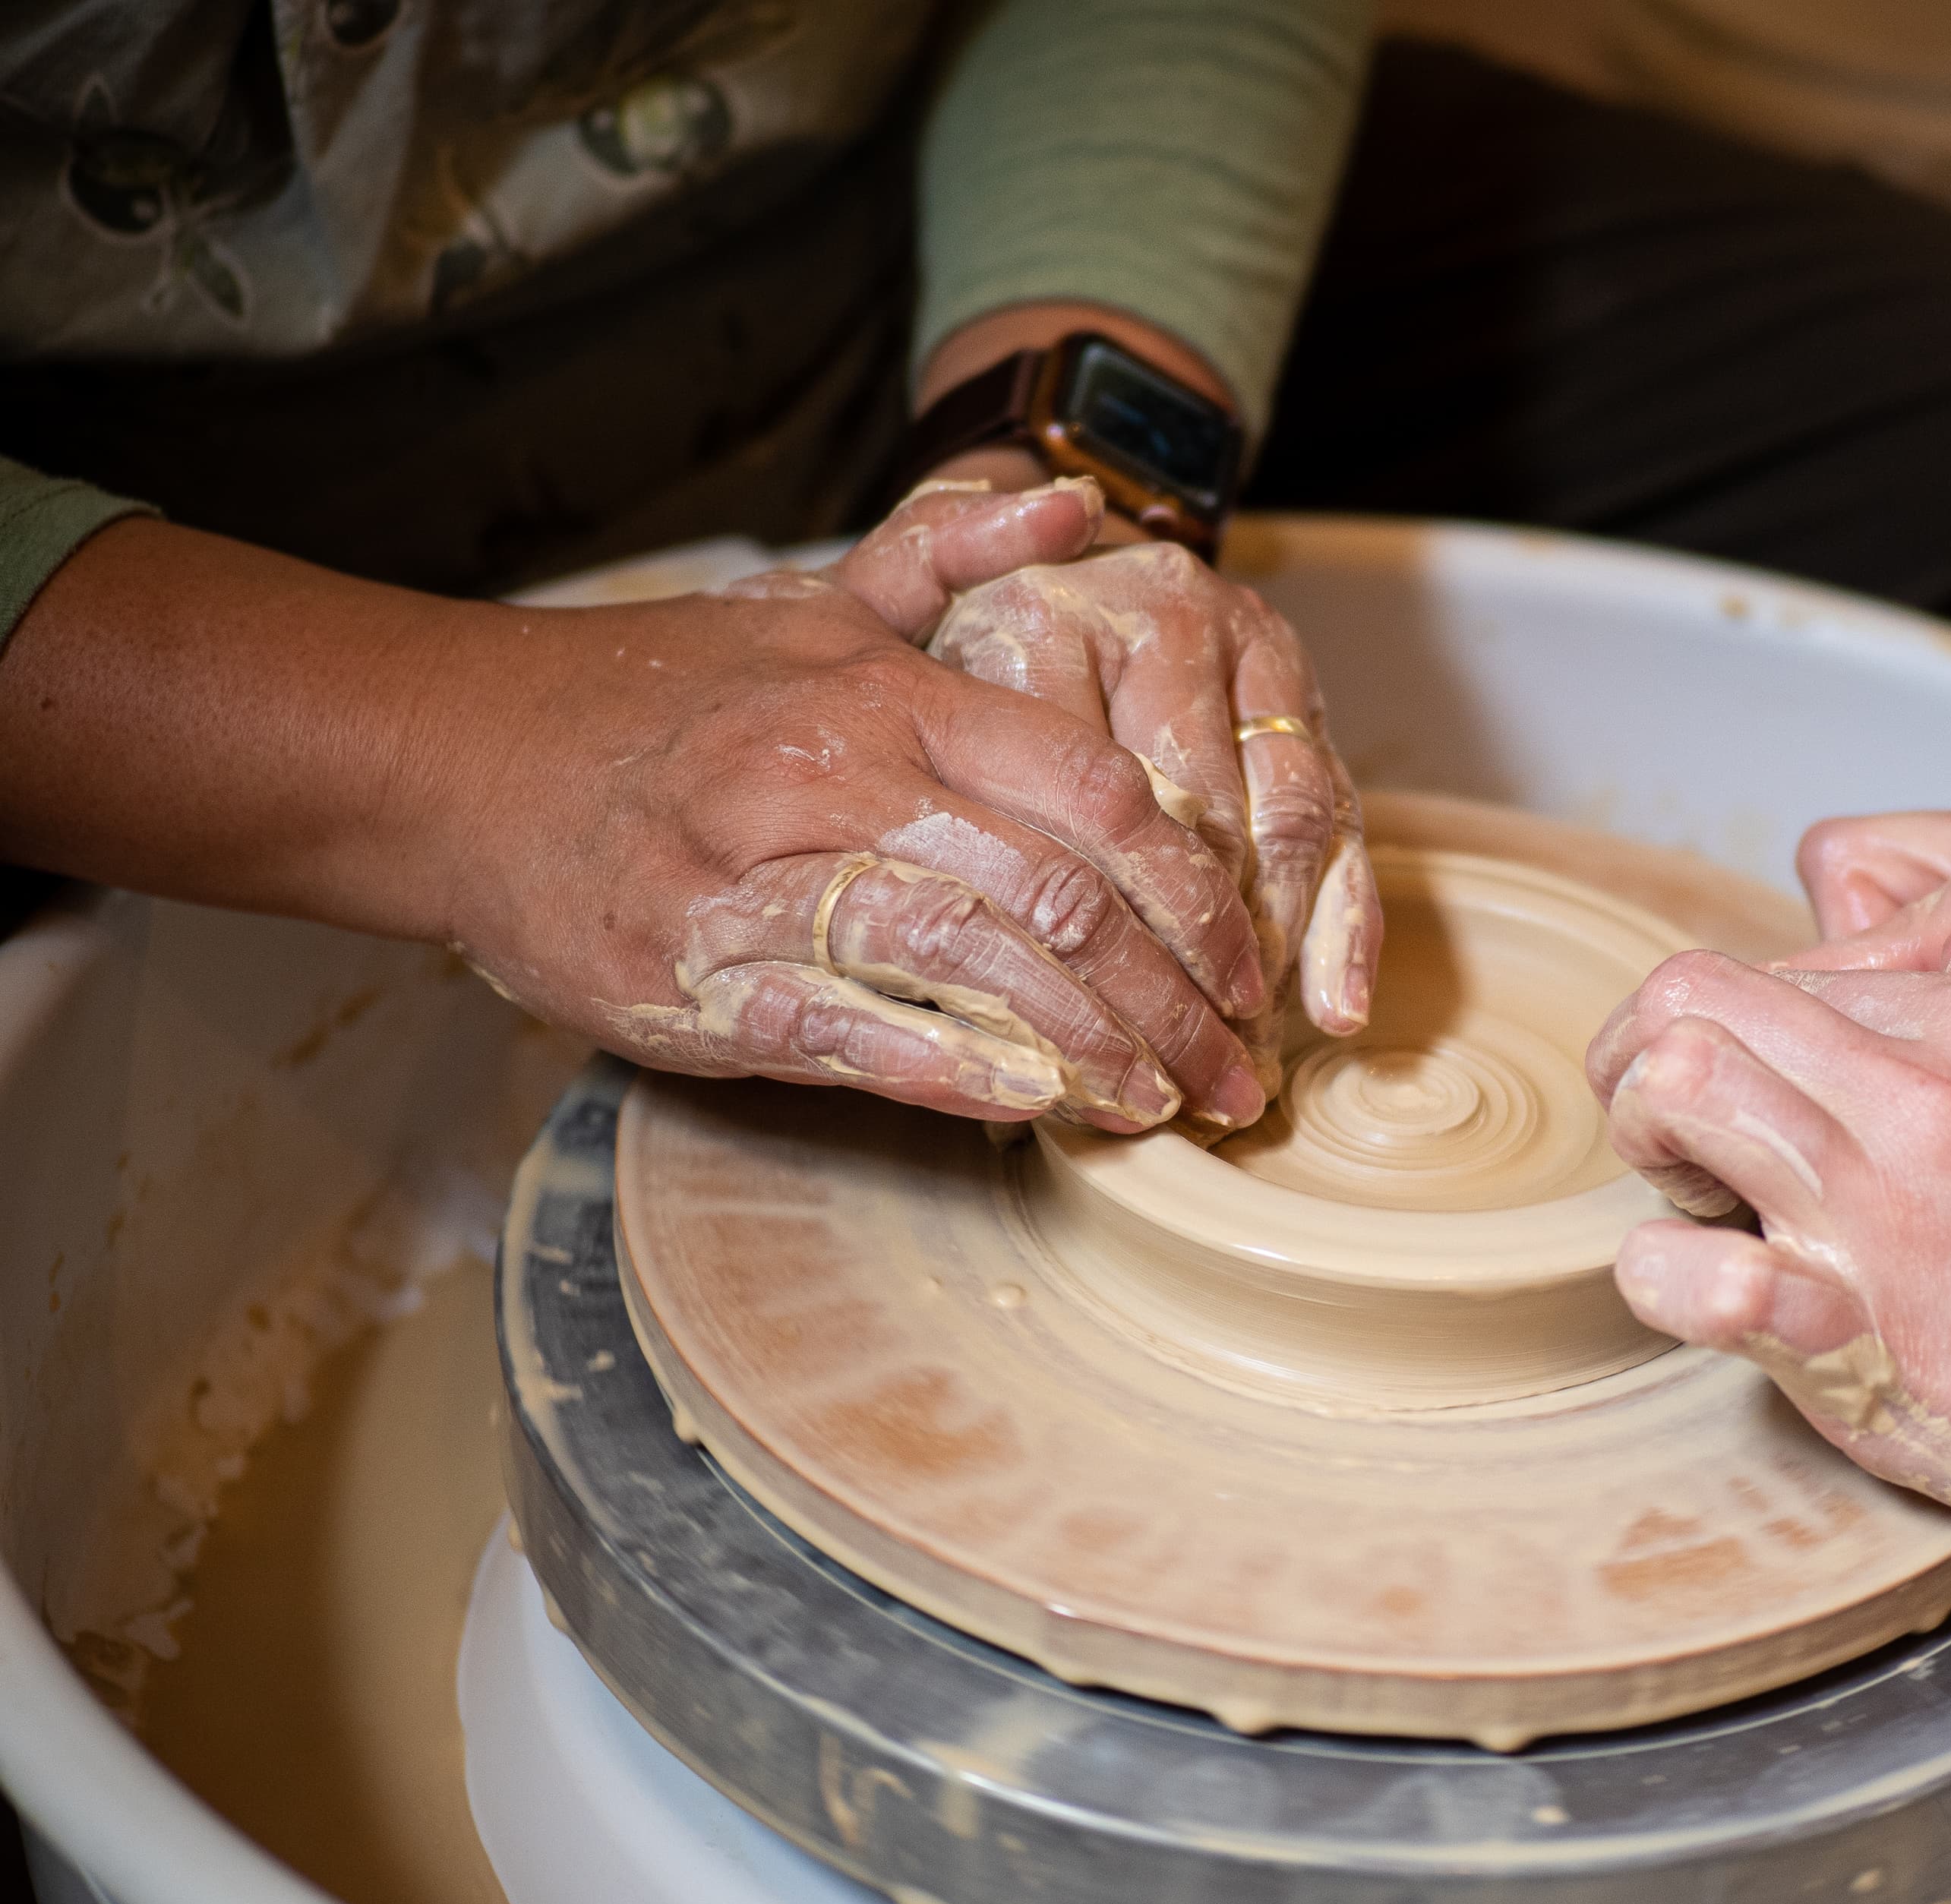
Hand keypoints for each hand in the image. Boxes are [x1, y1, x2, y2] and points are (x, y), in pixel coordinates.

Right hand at [451, 481, 1272, 1128]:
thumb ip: (946, 558)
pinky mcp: (689, 973)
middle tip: (1235, 1073)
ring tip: (1162, 1105)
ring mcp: (757, 877)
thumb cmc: (661, 693)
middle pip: (1055, 891)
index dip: (1191, 890)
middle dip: (1169, 997)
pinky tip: (1029, 1108)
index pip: (1094, 789)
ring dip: (1087, 1048)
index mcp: (885, 694)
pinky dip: (946, 1069)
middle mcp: (833, 774)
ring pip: (967, 959)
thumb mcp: (811, 602)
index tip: (1245, 963)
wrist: (455, 755)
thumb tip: (1068, 499)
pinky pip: (840, 1026)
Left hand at [922, 531, 1380, 1076]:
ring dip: (1269, 951)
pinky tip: (1334, 1005)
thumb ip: (910, 774)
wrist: (1034, 538)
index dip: (1085, 941)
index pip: (1077, 813)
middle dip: (1188, 962)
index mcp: (1041, 620)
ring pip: (1277, 820)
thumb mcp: (889, 694)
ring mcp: (1238, 635)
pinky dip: (1343, 919)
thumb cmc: (952, 647)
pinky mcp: (1292, 668)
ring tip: (1243, 1049)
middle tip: (1175, 1067)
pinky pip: (1336, 807)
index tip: (1081, 1044)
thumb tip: (946, 938)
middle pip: (1189, 822)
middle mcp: (1152, 610)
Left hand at [1584, 950, 1950, 1603]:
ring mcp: (1883, 1207)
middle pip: (1690, 997)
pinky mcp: (1855, 1332)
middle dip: (1643, 1066)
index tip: (1752, 1111)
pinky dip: (1662, 1280)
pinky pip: (1689, 1272)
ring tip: (1697, 1214)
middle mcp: (1921, 1094)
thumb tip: (1949, 975)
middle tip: (1674, 1150)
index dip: (1731, 1039)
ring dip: (1647, 1148)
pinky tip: (1708, 1300)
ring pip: (1671, 1085)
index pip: (1776, 974)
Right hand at [1795, 765, 1950, 1153]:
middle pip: (1879, 871)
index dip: (1844, 985)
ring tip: (1902, 1087)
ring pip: (1914, 914)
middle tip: (1866, 1071)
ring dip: (1895, 991)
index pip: (1915, 899)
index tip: (1760, 1054)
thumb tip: (1945, 974)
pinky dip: (1943, 1011)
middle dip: (1851, 963)